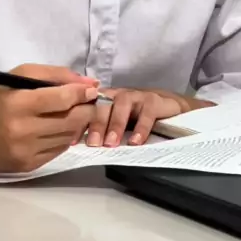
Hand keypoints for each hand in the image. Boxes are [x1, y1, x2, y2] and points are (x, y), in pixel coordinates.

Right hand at [0, 64, 98, 172]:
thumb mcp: (17, 77)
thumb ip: (53, 76)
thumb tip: (87, 82)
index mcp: (19, 103)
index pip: (62, 99)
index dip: (82, 93)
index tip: (92, 89)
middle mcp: (23, 130)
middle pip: (71, 121)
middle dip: (87, 110)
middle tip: (90, 102)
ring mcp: (25, 151)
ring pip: (68, 137)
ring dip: (76, 125)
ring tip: (73, 114)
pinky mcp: (26, 167)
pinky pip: (57, 152)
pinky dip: (62, 139)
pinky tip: (56, 130)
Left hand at [85, 88, 206, 147]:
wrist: (168, 104)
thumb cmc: (136, 116)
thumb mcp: (116, 121)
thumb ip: (101, 129)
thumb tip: (80, 146)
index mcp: (104, 99)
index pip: (87, 107)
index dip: (79, 122)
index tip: (73, 142)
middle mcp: (117, 94)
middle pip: (103, 103)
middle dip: (96, 123)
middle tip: (93, 144)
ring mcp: (135, 95)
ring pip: (122, 104)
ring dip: (115, 124)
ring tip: (111, 143)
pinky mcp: (153, 100)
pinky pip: (146, 112)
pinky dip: (140, 127)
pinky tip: (135, 142)